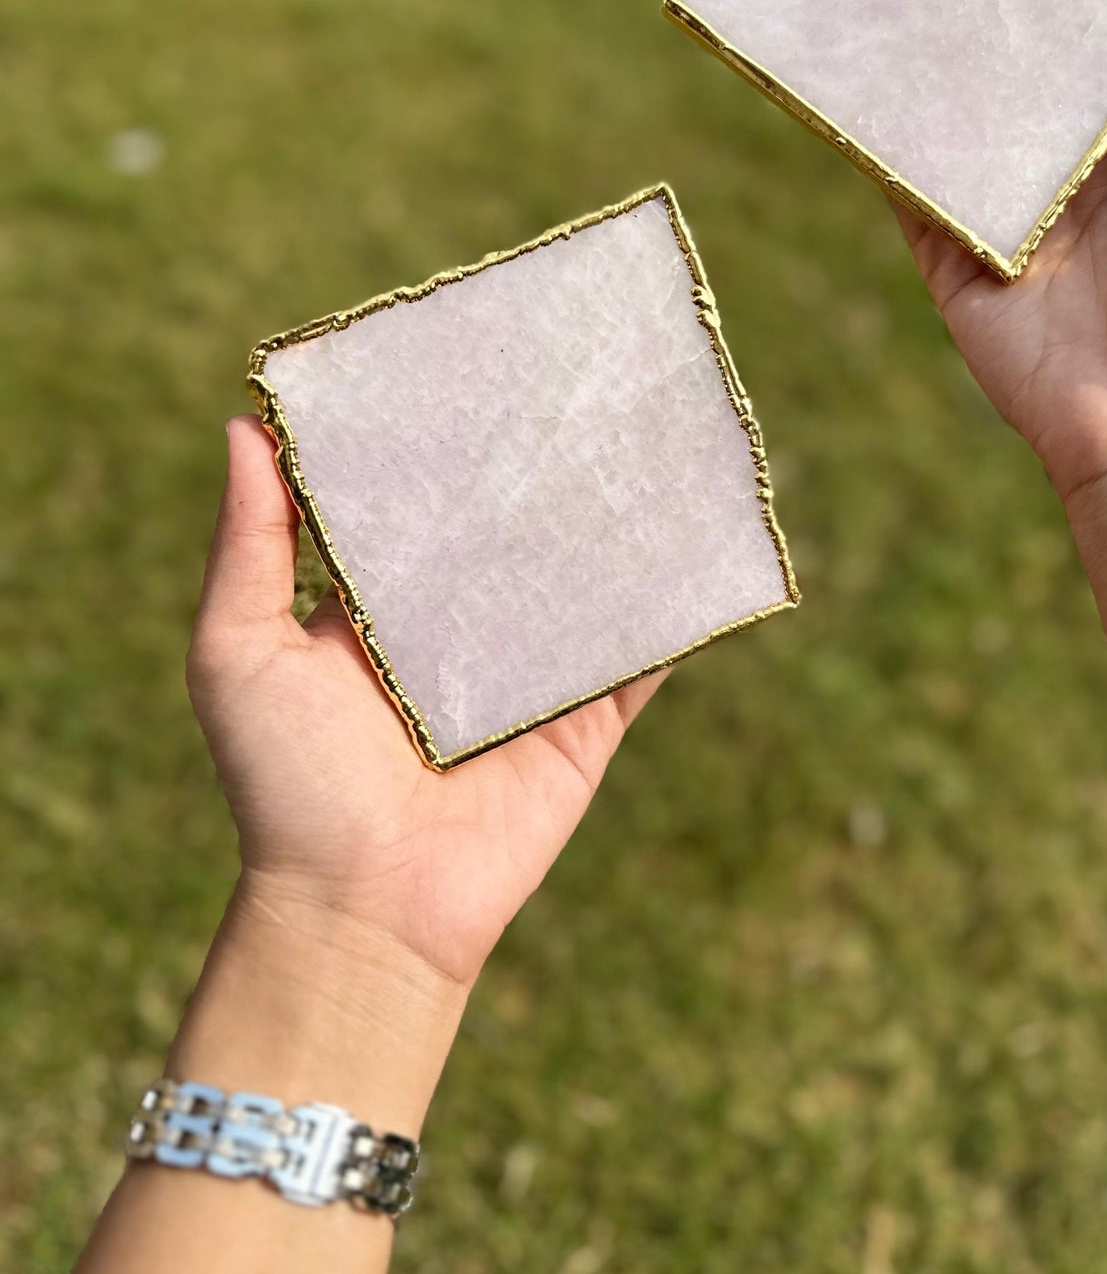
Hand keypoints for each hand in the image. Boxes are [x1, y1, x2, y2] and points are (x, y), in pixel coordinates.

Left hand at [186, 416, 665, 992]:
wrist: (363, 912)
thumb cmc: (285, 782)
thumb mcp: (239, 651)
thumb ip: (249, 545)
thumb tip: (242, 425)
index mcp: (380, 609)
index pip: (416, 505)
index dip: (437, 443)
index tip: (466, 361)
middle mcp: (459, 633)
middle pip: (510, 533)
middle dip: (538, 470)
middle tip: (576, 381)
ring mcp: (529, 677)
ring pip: (584, 582)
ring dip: (615, 522)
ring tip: (653, 435)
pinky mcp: (586, 722)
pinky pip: (639, 656)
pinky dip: (675, 607)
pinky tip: (702, 535)